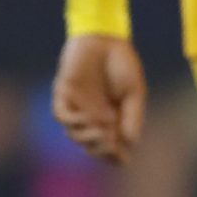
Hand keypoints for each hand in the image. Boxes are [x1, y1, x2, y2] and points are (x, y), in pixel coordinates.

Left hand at [52, 34, 146, 164]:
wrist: (106, 37)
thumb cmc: (122, 63)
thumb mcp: (134, 92)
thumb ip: (132, 117)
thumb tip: (130, 144)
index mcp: (112, 119)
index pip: (110, 147)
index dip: (115, 157)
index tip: (122, 158)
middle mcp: (93, 117)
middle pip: (91, 147)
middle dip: (101, 152)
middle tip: (111, 144)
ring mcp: (77, 106)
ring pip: (74, 135)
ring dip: (87, 139)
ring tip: (102, 132)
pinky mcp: (63, 93)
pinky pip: (61, 115)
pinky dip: (72, 121)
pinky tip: (86, 118)